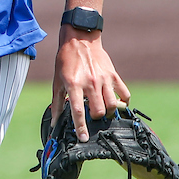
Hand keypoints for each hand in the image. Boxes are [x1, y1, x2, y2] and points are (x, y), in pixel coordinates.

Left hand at [52, 26, 129, 141]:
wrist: (79, 40)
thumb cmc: (66, 60)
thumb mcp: (57, 80)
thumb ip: (56, 102)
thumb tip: (54, 121)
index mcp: (73, 84)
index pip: (77, 111)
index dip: (80, 126)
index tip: (83, 138)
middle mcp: (90, 82)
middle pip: (98, 111)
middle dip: (95, 118)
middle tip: (92, 115)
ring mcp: (103, 79)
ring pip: (112, 106)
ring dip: (108, 112)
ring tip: (103, 109)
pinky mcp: (113, 75)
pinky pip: (124, 94)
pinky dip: (123, 102)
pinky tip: (116, 102)